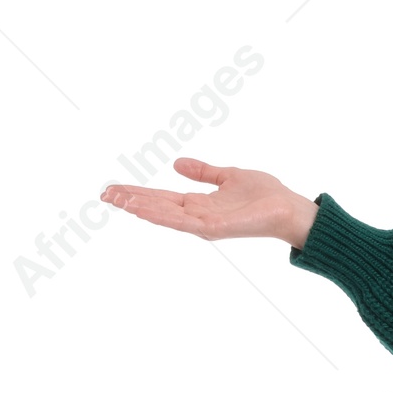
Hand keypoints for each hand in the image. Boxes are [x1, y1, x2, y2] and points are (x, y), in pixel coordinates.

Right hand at [99, 157, 317, 247]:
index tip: (113, 188)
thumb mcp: (228, 176)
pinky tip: (144, 209)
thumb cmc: (265, 195)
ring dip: (140, 208)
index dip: (137, 192)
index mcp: (199, 204)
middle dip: (130, 201)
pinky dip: (162, 216)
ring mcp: (204, 224)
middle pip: (157, 207)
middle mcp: (197, 217)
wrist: (289, 208)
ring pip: (165, 215)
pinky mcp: (215, 228)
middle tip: (104, 195)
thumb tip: (177, 163)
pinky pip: (183, 222)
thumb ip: (203, 172)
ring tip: (117, 201)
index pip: (161, 198)